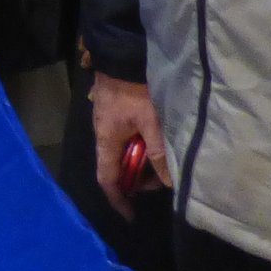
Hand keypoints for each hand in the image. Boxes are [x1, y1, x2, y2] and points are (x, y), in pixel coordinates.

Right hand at [90, 73, 170, 217]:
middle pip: (115, 168)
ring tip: (161, 159)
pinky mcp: (114, 113)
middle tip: (160, 179)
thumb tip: (167, 182)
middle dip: (136, 179)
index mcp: (106, 141)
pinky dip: (138, 147)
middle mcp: (102, 135)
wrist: (120, 55)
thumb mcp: (151, 122)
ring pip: (121, 153)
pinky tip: (154, 141)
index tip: (131, 215)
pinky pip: (124, 139)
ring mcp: (107, 123)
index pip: (107, 179)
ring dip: (139, 161)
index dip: (118, 199)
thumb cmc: (135, 90)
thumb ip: (158, 153)